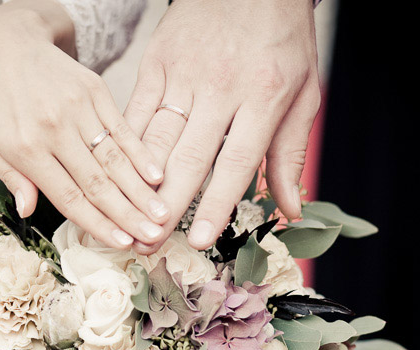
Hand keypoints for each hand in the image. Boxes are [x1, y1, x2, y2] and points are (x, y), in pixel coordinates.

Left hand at [0, 0, 170, 249]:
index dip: (97, 223)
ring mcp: (77, 108)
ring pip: (115, 158)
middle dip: (128, 215)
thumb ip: (9, 176)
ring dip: (140, 191)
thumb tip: (28, 210)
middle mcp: (55, 129)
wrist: (1, 39)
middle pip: (98, 182)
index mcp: (25, 148)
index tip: (121, 244)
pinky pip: (121, 127)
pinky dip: (140, 154)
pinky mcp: (93, 90)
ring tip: (162, 215)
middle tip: (153, 237)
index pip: (68, 196)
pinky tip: (157, 175)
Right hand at [125, 0, 319, 250]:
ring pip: (157, 139)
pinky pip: (137, 110)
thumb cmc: (282, 37)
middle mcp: (221, 88)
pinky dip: (125, 146)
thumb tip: (289, 209)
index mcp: (263, 97)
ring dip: (140, 184)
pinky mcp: (158, 62)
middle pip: (190, 157)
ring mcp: (184, 74)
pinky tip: (115, 174)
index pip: (235, 163)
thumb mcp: (304, 92)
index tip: (199, 239)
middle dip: (168, 206)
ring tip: (129, 218)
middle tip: (151, 242)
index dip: (215, 205)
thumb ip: (291, 153)